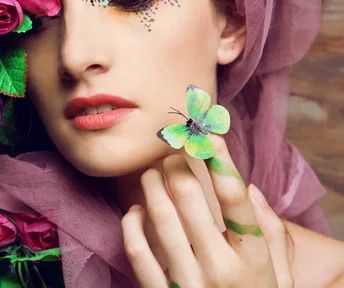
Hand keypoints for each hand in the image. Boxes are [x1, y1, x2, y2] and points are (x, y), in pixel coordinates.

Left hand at [121, 135, 292, 287]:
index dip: (221, 162)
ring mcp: (187, 284)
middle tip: (169, 153)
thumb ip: (271, 234)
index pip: (236, 201)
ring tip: (150, 172)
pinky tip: (136, 210)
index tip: (208, 135)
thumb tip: (250, 189)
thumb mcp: (277, 277)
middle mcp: (220, 270)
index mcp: (252, 261)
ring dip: (151, 186)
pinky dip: (131, 223)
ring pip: (160, 218)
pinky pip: (136, 250)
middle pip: (191, 200)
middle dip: (176, 167)